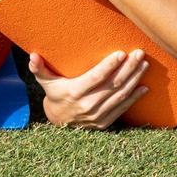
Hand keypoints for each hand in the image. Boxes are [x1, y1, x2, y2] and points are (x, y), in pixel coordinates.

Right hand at [30, 50, 149, 129]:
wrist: (59, 122)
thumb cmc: (54, 95)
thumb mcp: (45, 82)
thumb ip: (39, 68)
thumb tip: (32, 56)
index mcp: (74, 92)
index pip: (95, 78)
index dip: (108, 66)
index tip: (121, 54)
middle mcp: (87, 105)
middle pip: (112, 85)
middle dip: (128, 68)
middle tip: (139, 54)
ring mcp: (98, 115)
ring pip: (120, 95)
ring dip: (134, 79)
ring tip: (144, 65)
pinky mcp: (105, 122)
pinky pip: (123, 108)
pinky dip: (134, 97)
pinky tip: (144, 86)